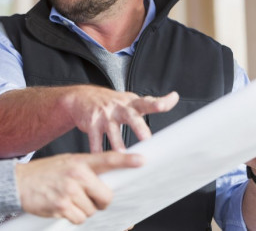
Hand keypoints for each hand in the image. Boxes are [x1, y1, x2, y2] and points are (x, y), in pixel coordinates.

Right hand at [15, 152, 143, 223]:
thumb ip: (84, 171)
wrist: (17, 182)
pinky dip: (72, 217)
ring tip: (66, 199)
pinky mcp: (62, 205)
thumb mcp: (65, 164)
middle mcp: (76, 174)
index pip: (107, 159)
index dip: (126, 160)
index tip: (143, 161)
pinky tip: (61, 207)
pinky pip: (79, 219)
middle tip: (86, 197)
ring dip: (82, 210)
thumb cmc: (43, 174)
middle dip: (99, 202)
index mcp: (79, 161)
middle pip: (105, 197)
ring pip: (92, 211)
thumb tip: (104, 185)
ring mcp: (69, 190)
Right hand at [63, 86, 178, 151]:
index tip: (163, 105)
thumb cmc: (112, 102)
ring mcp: (104, 115)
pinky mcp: (92, 123)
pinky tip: (98, 158)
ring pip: (112, 131)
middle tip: (146, 138)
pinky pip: (95, 139)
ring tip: (122, 153)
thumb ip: (152, 101)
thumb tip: (175, 97)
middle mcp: (119, 108)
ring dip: (116, 142)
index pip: (146, 102)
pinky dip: (96, 150)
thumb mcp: (130, 99)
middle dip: (138, 127)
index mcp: (131, 103)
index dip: (156, 103)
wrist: (81, 97)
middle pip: (131, 117)